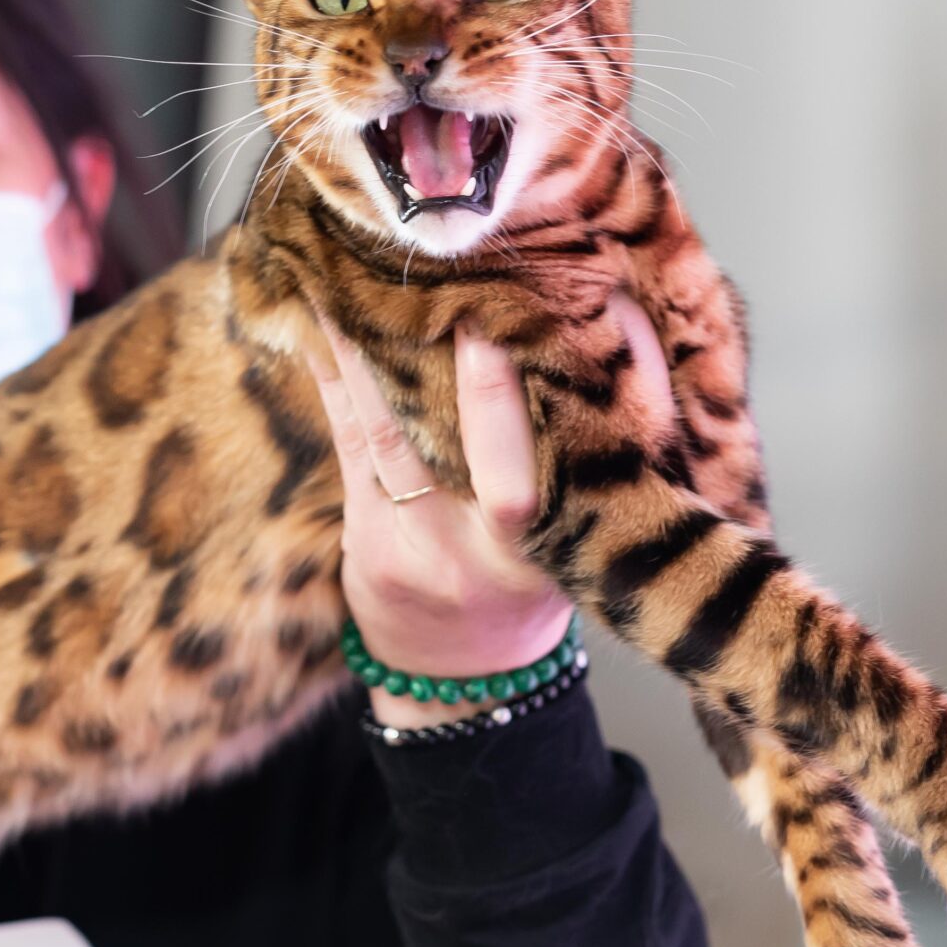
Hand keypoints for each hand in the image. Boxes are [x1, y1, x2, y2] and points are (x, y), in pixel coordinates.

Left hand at [302, 292, 668, 728]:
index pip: (535, 458)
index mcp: (558, 546)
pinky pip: (351, 443)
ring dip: (368, 348)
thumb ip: (615, 438)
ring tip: (355, 270)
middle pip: (452, 438)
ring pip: (387, 431)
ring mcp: (416, 547)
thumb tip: (624, 312)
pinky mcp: (366, 540)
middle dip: (434, 356)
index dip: (513, 390)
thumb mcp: (596, 526)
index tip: (509, 311)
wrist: (466, 676)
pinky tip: (322, 320)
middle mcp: (483, 551)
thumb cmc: (541, 581)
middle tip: (429, 271)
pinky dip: (338, 377)